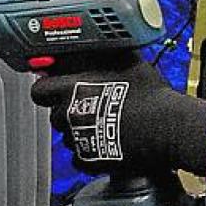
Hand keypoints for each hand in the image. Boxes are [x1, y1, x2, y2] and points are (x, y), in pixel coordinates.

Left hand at [30, 53, 205, 176]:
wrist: (167, 128)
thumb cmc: (149, 93)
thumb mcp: (125, 60)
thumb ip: (101, 53)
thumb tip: (91, 44)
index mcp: (72, 88)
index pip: (39, 90)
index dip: (47, 89)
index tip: (56, 88)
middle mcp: (68, 115)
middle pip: (54, 113)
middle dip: (66, 108)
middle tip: (88, 104)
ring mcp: (77, 140)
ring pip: (67, 135)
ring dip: (78, 129)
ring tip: (103, 122)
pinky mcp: (89, 160)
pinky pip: (79, 156)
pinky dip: (88, 150)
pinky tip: (106, 140)